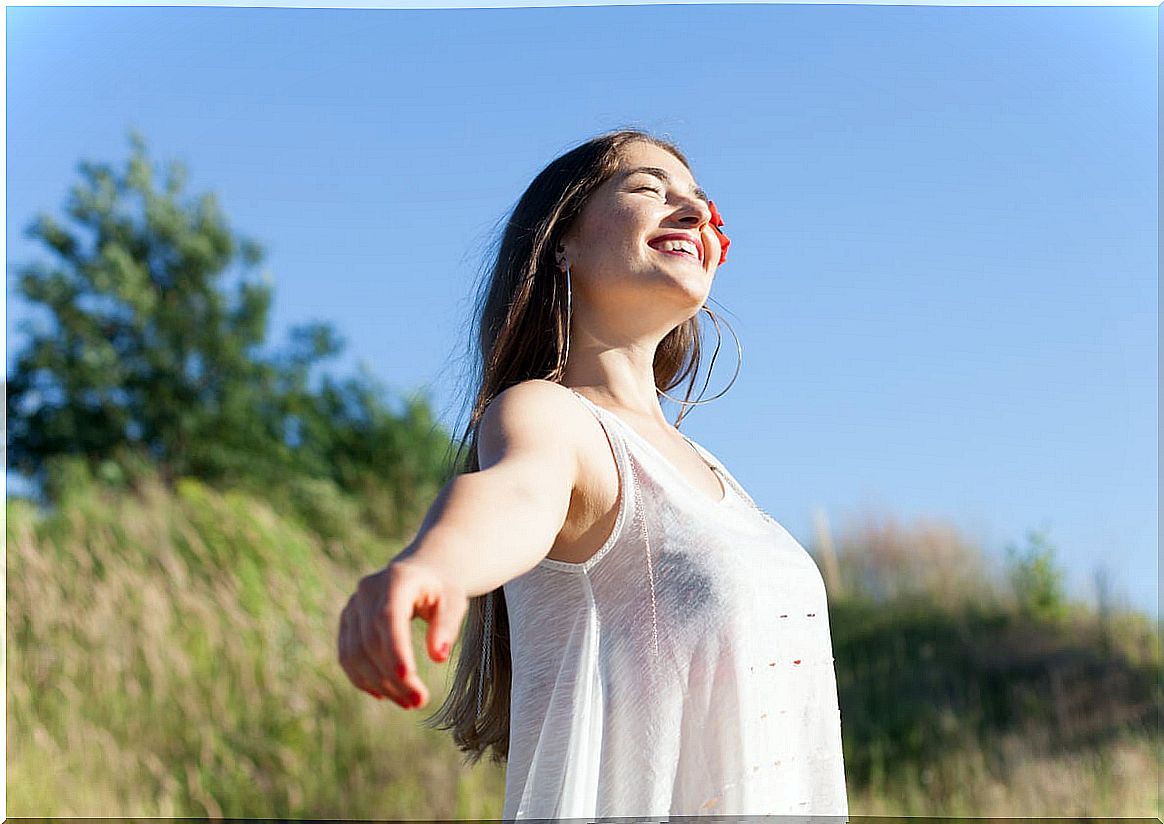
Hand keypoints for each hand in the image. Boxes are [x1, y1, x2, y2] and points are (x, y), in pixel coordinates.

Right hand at [337, 558, 467, 708]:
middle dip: (394, 677)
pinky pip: (347, 657)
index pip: (389, 618)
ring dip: (379, 684)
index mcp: (396, 580)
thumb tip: (438, 656)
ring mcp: (352, 606)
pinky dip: (363, 680)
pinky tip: (385, 694)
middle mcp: (367, 591)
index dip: (395, 649)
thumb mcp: (454, 602)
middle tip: (420, 701)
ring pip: (355, 654)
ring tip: (408, 702)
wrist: (419, 574)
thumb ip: (447, 625)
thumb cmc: (441, 590)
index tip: (409, 678)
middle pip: (371, 642)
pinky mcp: (346, 622)